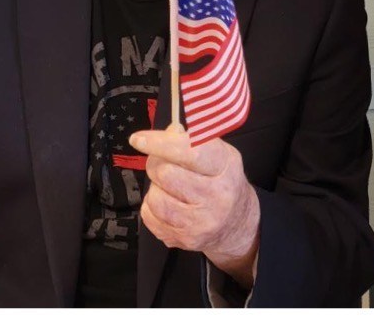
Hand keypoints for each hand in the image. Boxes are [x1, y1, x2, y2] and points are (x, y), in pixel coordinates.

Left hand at [130, 127, 260, 281]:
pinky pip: (150, 218)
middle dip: (156, 164)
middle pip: (166, 174)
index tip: (138, 139)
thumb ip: (192, 140)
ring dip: (155, 187)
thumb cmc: (222, 180)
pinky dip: (151, 206)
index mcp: (225, 167)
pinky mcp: (184, 240)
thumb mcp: (218, 153)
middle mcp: (215, 197)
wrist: (235, 224)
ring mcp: (199, 222)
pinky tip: (166, 202)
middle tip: (160, 162)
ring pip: (155, 198)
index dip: (161, 144)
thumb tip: (167, 133)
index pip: (190, 152)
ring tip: (167, 185)